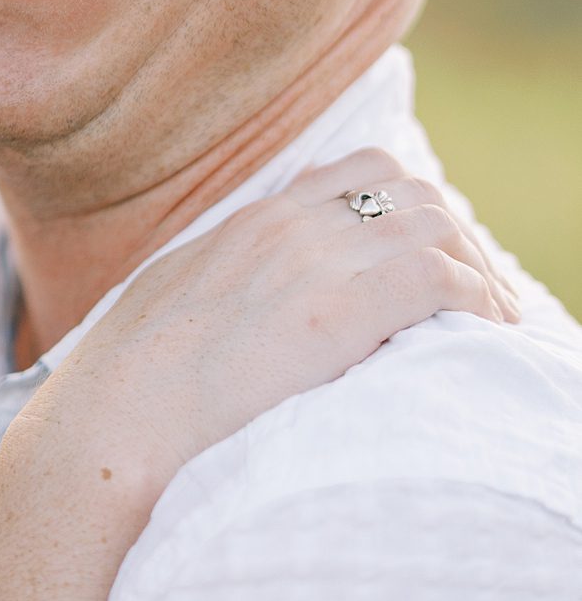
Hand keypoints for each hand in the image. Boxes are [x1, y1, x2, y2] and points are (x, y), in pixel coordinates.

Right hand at [14, 148, 518, 481]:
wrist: (108, 425)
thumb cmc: (127, 393)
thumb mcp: (171, 309)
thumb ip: (218, 290)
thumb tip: (239, 318)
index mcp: (249, 225)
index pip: (357, 175)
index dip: (409, 211)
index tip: (429, 262)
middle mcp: (285, 228)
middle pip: (411, 191)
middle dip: (457, 241)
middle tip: (476, 302)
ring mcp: (310, 263)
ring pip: (437, 224)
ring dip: (478, 273)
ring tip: (492, 327)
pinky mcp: (335, 312)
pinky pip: (438, 277)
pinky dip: (476, 301)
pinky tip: (484, 337)